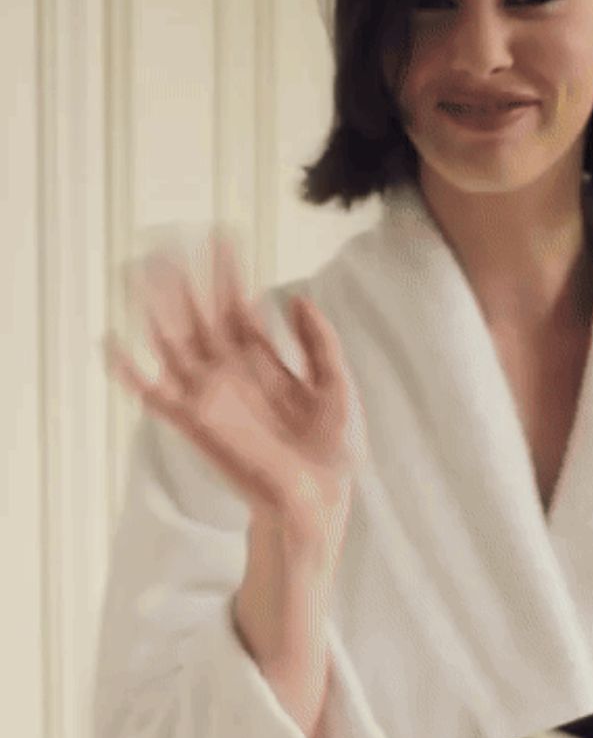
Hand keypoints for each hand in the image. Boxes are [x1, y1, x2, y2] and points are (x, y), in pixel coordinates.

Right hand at [102, 230, 363, 542]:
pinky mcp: (195, 424)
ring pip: (175, 344)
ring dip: (156, 310)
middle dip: (186, 282)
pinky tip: (110, 344)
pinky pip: (155, 395)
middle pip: (202, 318)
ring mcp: (212, 397)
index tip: (221, 238)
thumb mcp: (337, 388)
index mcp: (266, 364)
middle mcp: (234, 375)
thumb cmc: (330, 450)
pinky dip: (131, 373)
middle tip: (167, 240)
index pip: (241, 309)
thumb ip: (320, 344)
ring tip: (139, 273)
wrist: (316, 499)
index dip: (230, 275)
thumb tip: (298, 297)